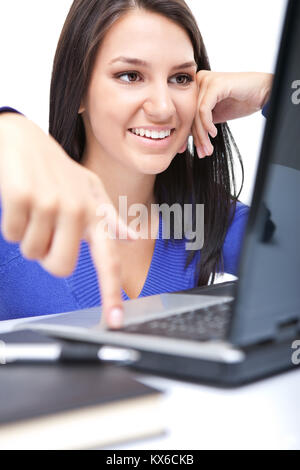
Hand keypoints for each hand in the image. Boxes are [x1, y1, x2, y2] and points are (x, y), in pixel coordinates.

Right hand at [0, 113, 136, 327]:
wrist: (23, 138)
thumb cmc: (57, 169)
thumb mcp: (89, 190)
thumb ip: (109, 218)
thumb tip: (132, 237)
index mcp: (95, 214)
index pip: (108, 260)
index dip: (110, 293)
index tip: (114, 320)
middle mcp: (77, 210)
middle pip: (60, 267)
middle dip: (47, 258)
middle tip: (44, 234)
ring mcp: (50, 203)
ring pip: (32, 252)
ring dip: (27, 236)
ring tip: (33, 209)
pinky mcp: (23, 196)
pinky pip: (11, 235)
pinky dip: (10, 224)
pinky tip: (18, 202)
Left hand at [191, 71, 273, 157]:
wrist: (262, 92)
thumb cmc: (241, 102)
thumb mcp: (215, 116)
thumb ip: (200, 123)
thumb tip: (184, 137)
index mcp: (196, 87)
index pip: (186, 114)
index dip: (186, 134)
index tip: (186, 150)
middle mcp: (199, 81)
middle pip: (190, 115)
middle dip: (196, 138)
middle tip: (202, 153)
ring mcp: (206, 80)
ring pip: (196, 114)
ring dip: (202, 135)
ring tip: (208, 149)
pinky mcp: (215, 84)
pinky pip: (204, 109)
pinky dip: (207, 124)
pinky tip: (213, 134)